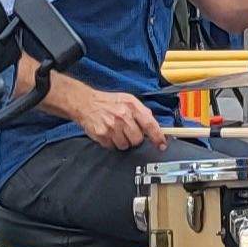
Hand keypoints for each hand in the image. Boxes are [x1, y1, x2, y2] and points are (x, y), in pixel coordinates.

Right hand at [45, 74, 162, 151]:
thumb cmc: (108, 102)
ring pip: (125, 145)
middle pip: (138, 140)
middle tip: (128, 131)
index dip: (158, 137)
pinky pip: (112, 147)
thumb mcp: (128, 99)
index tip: (162, 145)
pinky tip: (108, 133)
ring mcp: (112, 127)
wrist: (85, 102)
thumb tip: (153, 124)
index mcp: (132, 106)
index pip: (150, 124)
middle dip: (135, 138)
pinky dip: (112, 143)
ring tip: (116, 131)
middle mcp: (123, 117)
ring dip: (123, 141)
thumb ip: (141, 111)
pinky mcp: (102, 135)